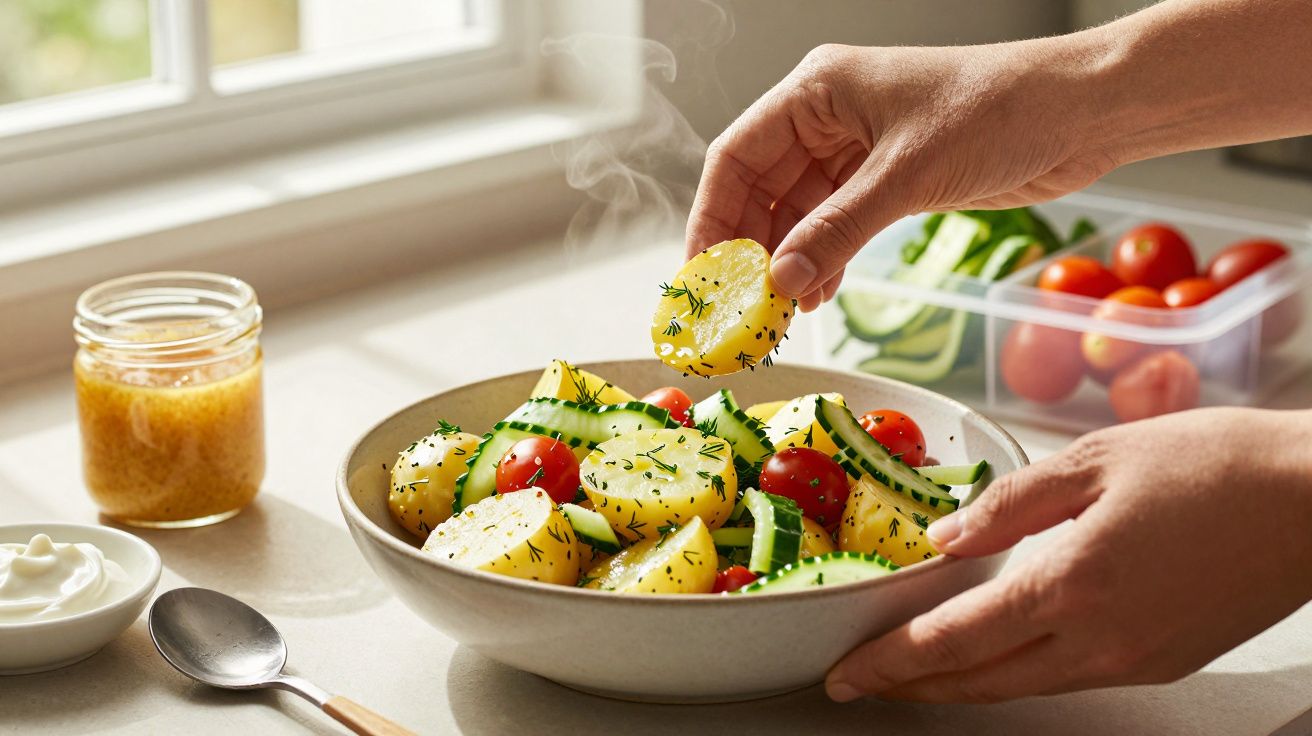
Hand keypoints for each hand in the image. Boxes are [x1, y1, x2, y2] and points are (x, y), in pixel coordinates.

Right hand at [685, 39, 1112, 311]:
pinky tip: (817, 294)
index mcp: (817, 90)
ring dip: (786, 261)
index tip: (701, 275)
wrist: (1084, 111)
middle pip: (760, 189)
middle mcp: (829, 117)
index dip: (711, 218)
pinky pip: (835, 224)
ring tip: (777, 312)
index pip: (736, 157)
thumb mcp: (908, 174)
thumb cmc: (1002, 110)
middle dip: (747, 249)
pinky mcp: (889, 178)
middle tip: (737, 306)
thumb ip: (837, 230)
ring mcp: (858, 149)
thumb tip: (782, 283)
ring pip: (796, 212)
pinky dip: (822, 259)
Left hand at [825, 407, 1311, 702]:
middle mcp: (1100, 641)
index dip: (889, 662)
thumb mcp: (1093, 461)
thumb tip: (943, 539)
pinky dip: (1016, 671)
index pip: (951, 642)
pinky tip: (997, 650)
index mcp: (1072, 584)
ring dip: (960, 683)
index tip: (845, 674)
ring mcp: (1135, 662)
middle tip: (863, 681)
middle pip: (978, 681)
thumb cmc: (1214, 466)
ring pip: (1022, 687)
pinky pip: (1069, 677)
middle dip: (911, 686)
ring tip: (914, 671)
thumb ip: (1008, 505)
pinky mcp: (1163, 663)